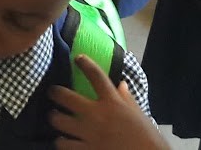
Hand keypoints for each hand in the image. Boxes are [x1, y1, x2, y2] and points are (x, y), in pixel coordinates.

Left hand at [50, 56, 168, 147]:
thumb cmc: (147, 137)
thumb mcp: (140, 115)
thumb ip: (127, 99)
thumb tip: (121, 85)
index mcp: (112, 103)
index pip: (96, 76)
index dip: (85, 64)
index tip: (78, 58)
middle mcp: (97, 115)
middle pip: (66, 97)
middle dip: (55, 92)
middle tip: (52, 92)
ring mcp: (88, 133)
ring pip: (59, 121)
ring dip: (55, 118)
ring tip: (56, 117)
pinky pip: (63, 144)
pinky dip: (61, 142)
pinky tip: (62, 140)